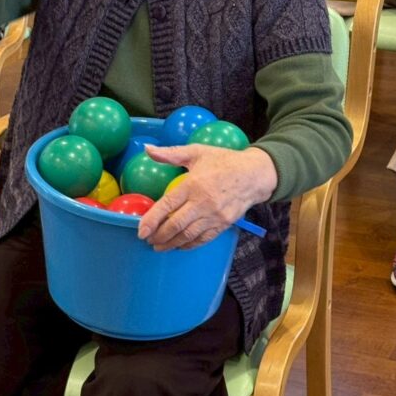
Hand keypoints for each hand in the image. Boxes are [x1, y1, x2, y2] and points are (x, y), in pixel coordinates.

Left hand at [136, 143, 277, 250]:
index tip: (141, 230)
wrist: (254, 174)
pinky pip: (203, 239)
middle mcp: (203, 202)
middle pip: (176, 224)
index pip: (168, 205)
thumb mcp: (197, 152)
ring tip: (159, 246)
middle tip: (147, 240)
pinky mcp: (224, 224)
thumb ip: (170, 153)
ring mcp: (214, 215)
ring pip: (188, 235)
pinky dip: (189, 245)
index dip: (152, 220)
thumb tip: (147, 149)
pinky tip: (179, 246)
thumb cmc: (224, 161)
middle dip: (159, 236)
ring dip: (171, 244)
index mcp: (193, 184)